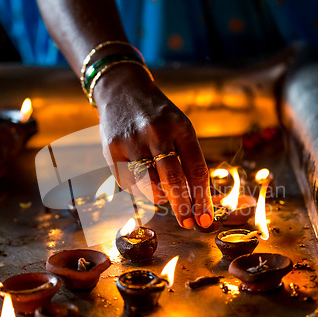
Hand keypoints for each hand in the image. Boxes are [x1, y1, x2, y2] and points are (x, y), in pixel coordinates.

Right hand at [94, 63, 213, 228]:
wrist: (122, 91)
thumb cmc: (158, 116)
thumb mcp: (179, 127)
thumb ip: (188, 158)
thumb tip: (196, 200)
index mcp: (180, 127)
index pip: (196, 170)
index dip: (203, 199)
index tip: (205, 219)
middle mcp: (156, 133)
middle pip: (173, 180)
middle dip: (183, 208)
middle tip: (189, 224)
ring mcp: (132, 141)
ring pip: (149, 185)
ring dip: (160, 197)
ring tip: (164, 194)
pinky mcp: (112, 149)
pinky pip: (129, 183)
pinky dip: (140, 189)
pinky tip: (144, 180)